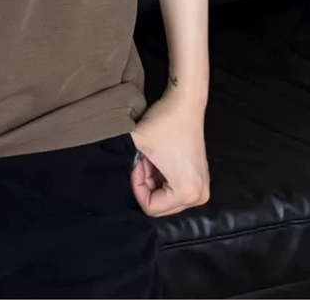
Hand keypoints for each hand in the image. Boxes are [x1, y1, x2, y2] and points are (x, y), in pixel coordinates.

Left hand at [126, 89, 210, 217]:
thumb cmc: (164, 123)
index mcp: (187, 193)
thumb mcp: (137, 144)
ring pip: (166, 197)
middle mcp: (199, 196)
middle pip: (161, 205)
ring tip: (150, 157)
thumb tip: (107, 177)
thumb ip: (122, 162)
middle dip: (146, 184)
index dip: (138, 186)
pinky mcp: (200, 179)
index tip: (138, 162)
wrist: (186, 102)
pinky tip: (159, 158)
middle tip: (143, 160)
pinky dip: (163, 177)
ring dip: (153, 180)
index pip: (151, 208)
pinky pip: (175, 189)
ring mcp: (202, 188)